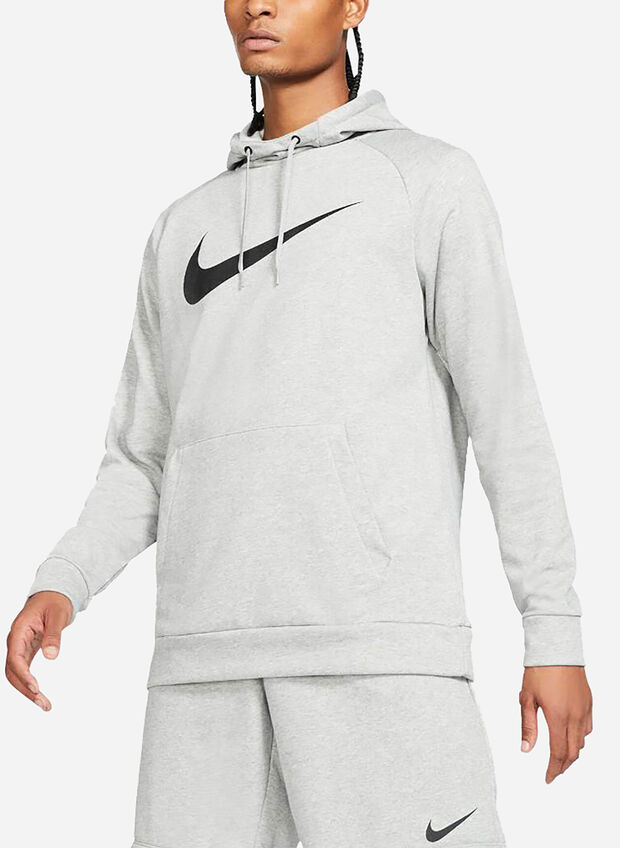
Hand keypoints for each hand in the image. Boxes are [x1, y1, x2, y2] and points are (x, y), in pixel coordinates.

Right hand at [5, 591, 72, 710]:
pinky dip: (29, 683)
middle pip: (12, 671)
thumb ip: (53, 635)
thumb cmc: (55, 602)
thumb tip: (51, 656)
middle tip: (43, 703)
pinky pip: (23, 670)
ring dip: (27, 690)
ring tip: (44, 704)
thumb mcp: (58, 615)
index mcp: (19, 630)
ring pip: (16, 674)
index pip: (15, 658)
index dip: (24, 675)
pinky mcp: (26, 651)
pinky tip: (39, 695)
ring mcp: (19, 647)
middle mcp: (15, 641)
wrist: (53, 594)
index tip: (36, 688)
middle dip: (25, 689)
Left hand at [519, 666, 592, 782]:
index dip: (553, 769)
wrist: (556, 649)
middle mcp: (575, 717)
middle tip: (553, 772)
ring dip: (572, 752)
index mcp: (558, 717)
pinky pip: (588, 728)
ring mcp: (584, 710)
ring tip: (560, 756)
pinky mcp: (589, 702)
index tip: (548, 778)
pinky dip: (580, 738)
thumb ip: (528, 726)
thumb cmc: (539, 671)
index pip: (558, 753)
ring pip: (582, 741)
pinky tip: (571, 736)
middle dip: (563, 766)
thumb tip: (526, 749)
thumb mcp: (527, 698)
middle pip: (573, 752)